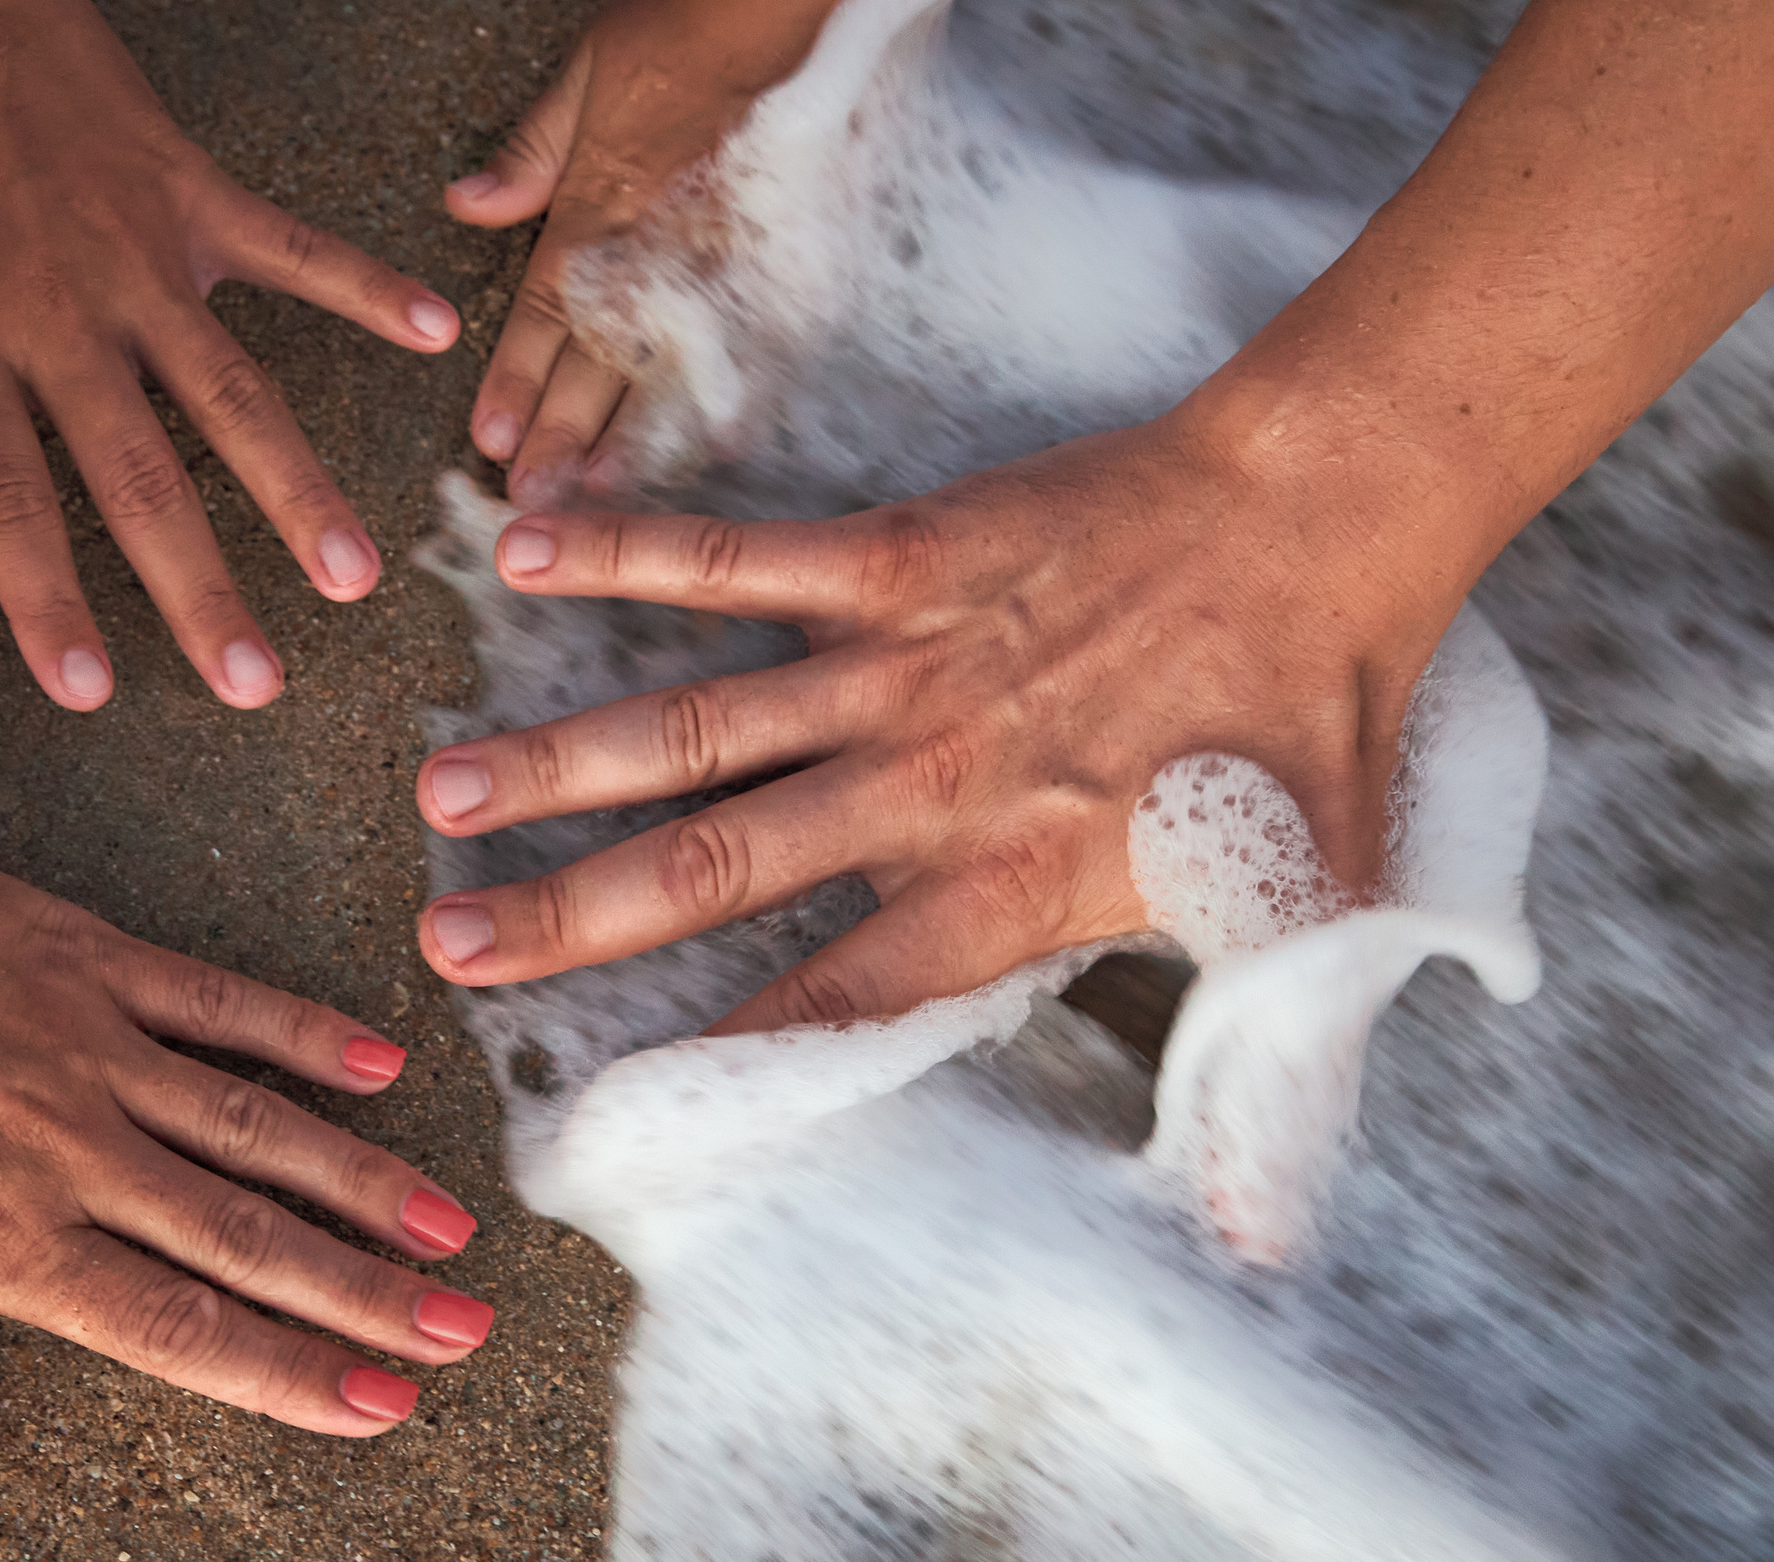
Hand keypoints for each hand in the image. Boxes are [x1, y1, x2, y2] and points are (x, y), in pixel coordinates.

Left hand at [0, 0, 458, 711]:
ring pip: (234, 393)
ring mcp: (143, 256)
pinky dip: (365, 287)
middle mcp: (63, 314)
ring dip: (298, 488)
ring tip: (354, 574)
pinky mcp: (193, 196)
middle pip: (141, 474)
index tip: (88, 689)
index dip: (46, 596)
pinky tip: (435, 333)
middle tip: (255, 683)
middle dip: (201, 587)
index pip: (9, 495)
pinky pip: (294, 251)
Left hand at [0, 831, 489, 1525]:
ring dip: (364, 1182)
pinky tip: (377, 1067)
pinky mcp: (92, 959)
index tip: (378, 1406)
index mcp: (1, 1240)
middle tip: (461, 1332)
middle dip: (367, 1296)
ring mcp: (92, 1047)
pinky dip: (304, 1034)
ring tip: (450, 1231)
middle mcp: (69, 1151)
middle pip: (248, 1239)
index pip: (176, 1326)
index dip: (288, 1373)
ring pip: (258, 1129)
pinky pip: (221, 1002)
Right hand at [411, 416, 1475, 1033]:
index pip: (838, 997)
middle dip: (571, 916)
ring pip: (701, 725)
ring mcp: (902, 665)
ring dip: (563, 760)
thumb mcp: (1306, 923)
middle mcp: (928, 787)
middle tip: (448, 947)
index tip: (610, 1098)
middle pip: (717, 867)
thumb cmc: (1312, 719)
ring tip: (445, 791)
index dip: (722, 1051)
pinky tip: (525, 551)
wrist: (1328, 520)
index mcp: (1010, 888)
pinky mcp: (900, 553)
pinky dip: (631, 551)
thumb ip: (1260, 1086)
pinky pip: (743, 558)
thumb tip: (1256, 1253)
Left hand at [449, 0, 983, 510]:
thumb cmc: (696, 15)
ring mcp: (730, 265)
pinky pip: (757, 354)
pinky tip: (711, 453)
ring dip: (632, 443)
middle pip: (598, 363)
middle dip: (560, 438)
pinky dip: (730, 406)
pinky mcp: (799, 267)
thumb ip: (531, 149)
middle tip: (529, 501)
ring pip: (673, 373)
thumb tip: (467, 205)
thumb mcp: (587, 66)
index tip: (487, 442)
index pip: (543, 312)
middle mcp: (661, 248)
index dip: (513, 380)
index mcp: (602, 202)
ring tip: (600, 506)